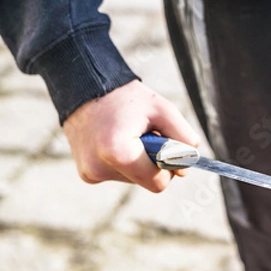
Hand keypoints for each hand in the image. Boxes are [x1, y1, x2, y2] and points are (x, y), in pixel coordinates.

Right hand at [63, 79, 199, 191]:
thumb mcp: (164, 111)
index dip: (168, 167)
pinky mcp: (86, 173)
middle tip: (145, 134)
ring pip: (132, 178)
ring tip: (127, 134)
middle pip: (145, 181)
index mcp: (119, 154)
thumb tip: (184, 171)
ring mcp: (90, 173)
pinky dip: (124, 161)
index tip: (164, 146)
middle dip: (152, 162)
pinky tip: (116, 140)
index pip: (158, 183)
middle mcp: (100, 168)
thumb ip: (184, 139)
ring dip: (137, 160)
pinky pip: (118, 174)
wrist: (87, 87)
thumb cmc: (127, 98)